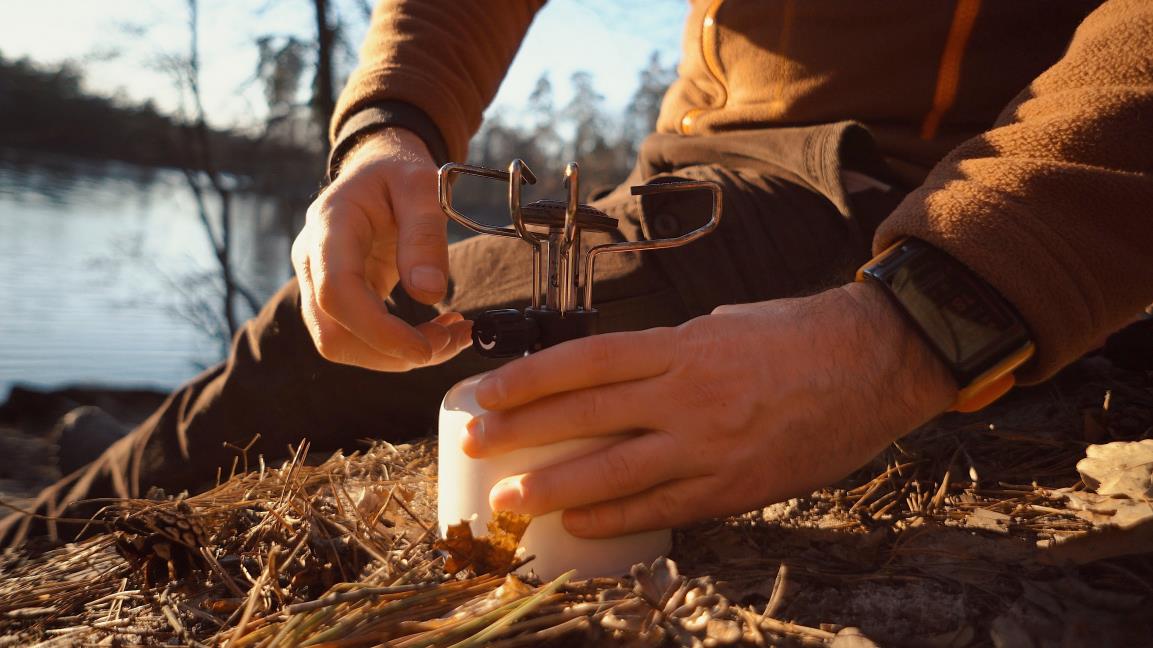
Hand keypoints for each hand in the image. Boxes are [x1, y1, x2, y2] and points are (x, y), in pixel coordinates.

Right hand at [292, 128, 471, 370]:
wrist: (378, 169)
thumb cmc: (400, 173)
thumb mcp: (422, 186)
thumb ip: (425, 234)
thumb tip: (428, 293)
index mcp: (329, 226)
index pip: (336, 292)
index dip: (377, 330)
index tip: (425, 348)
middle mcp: (312, 261)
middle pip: (333, 333)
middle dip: (393, 352)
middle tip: (453, 340)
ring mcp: (318, 284)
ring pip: (343, 345)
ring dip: (398, 356)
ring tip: (452, 336)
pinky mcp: (338, 300)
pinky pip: (358, 339)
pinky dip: (398, 347)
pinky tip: (438, 332)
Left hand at [463, 282, 956, 537]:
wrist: (877, 360)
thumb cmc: (798, 334)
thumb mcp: (724, 326)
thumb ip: (670, 353)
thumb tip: (625, 377)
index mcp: (681, 347)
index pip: (584, 361)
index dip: (526, 379)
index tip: (484, 393)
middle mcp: (687, 394)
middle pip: (584, 417)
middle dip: (520, 434)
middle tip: (473, 446)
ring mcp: (710, 445)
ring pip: (615, 472)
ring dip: (554, 489)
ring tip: (510, 501)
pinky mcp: (736, 486)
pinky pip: (663, 508)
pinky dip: (617, 519)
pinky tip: (581, 525)